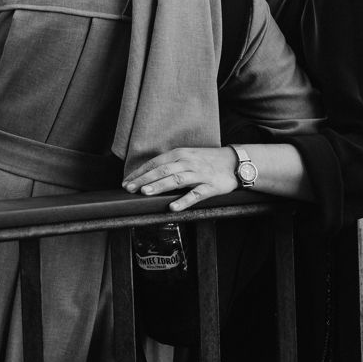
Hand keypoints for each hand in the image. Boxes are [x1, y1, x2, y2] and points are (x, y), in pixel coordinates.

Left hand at [123, 147, 240, 211]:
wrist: (235, 162)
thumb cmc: (208, 160)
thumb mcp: (188, 156)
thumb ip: (171, 163)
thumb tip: (149, 174)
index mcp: (180, 154)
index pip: (155, 162)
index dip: (140, 172)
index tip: (126, 182)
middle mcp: (187, 162)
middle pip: (162, 170)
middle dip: (144, 179)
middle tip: (129, 188)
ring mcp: (199, 174)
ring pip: (176, 180)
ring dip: (160, 186)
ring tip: (145, 192)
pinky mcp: (211, 186)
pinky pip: (196, 194)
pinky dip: (183, 201)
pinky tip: (172, 207)